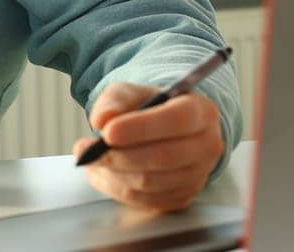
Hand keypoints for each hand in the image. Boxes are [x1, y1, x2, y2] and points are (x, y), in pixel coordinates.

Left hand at [74, 83, 222, 211]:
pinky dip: (118, 188)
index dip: (140, 128)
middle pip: (162, 157)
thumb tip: (102, 119)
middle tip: (87, 150)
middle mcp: (206, 145)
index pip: (176, 121)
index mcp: (201, 112)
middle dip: (118, 156)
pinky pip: (146, 200)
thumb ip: (115, 100)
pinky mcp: (182, 197)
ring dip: (114, 173)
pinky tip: (103, 172)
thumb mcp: (131, 93)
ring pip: (151, 182)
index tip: (107, 132)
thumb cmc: (149, 108)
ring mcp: (198, 176)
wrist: (163, 130)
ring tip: (91, 159)